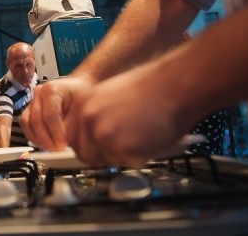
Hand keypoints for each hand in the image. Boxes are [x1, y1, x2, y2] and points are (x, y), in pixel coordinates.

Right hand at [20, 76, 81, 151]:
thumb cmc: (81, 96)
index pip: (49, 116)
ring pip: (26, 123)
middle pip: (36, 121)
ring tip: (51, 148)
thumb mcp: (80, 108)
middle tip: (57, 149)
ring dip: (38, 140)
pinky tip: (45, 143)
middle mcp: (38, 93)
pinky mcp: (30, 109)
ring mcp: (32, 100)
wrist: (78, 89)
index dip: (55, 133)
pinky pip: (26, 125)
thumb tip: (63, 142)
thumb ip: (70, 125)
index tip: (62, 145)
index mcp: (51, 90)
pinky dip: (34, 136)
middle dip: (46, 139)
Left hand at [63, 68, 187, 166]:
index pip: (72, 138)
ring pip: (106, 161)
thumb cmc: (151, 89)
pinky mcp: (122, 146)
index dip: (88, 145)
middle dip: (103, 155)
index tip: (98, 148)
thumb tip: (90, 139)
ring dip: (121, 156)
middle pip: (84, 154)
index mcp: (82, 103)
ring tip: (139, 135)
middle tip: (123, 145)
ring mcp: (103, 133)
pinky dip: (140, 156)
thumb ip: (96, 117)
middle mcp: (88, 117)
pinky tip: (148, 138)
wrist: (175, 85)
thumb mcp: (109, 96)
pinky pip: (127, 163)